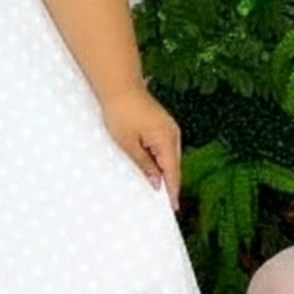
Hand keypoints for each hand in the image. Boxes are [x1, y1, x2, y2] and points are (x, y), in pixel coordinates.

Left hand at [101, 85, 181, 209]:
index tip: (173, 207)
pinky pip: (165, 147)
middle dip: (170, 183)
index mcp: (166, 140)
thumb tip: (156, 182)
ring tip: (159, 189)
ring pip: (170, 156)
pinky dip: (161, 159)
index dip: (172, 190)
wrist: (120, 87)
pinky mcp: (162, 124)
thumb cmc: (121, 114)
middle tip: (166, 203)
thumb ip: (144, 164)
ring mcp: (169, 128)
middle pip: (174, 165)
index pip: (172, 172)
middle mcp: (173, 134)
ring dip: (165, 171)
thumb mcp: (128, 144)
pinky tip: (154, 168)